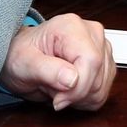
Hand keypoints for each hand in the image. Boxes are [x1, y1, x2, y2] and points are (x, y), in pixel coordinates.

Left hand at [0, 13, 115, 110]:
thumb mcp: (23, 63)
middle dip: (74, 94)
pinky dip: (84, 99)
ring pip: (101, 88)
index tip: (58, 100)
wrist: (23, 58)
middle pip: (98, 77)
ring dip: (78, 97)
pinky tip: (69, 90)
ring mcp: (102, 49)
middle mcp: (92, 34)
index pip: (91, 61)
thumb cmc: (21, 56)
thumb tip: (72, 79)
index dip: (77, 88)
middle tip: (51, 87)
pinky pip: (101, 93)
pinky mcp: (105, 64)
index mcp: (72, 27)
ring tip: (58, 86)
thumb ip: (46, 70)